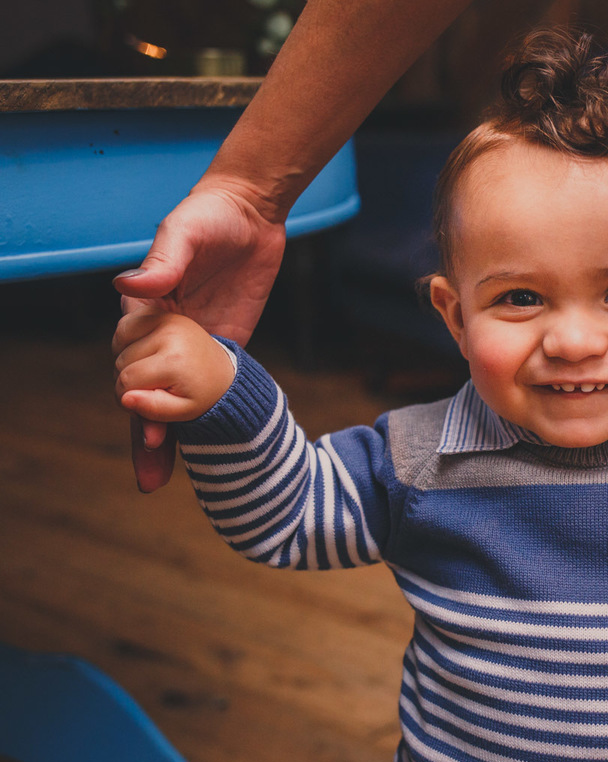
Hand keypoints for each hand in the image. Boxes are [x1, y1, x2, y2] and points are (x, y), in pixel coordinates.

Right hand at [113, 178, 285, 491]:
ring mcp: (196, 343)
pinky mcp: (228, 344)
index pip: (132, 361)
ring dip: (172, 435)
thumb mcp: (183, 233)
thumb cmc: (207, 215)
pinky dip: (205, 415)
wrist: (252, 212)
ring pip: (178, 397)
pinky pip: (213, 385)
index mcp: (145, 311)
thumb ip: (163, 261)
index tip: (141, 417)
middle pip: (149, 390)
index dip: (135, 392)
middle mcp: (166, 333)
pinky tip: (206, 447)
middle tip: (151, 471)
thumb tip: (131, 283)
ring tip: (160, 478)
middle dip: (147, 428)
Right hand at [113, 306, 235, 428]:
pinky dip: (127, 339)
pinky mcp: (160, 311)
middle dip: (129, 379)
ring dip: (126, 358)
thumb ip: (153, 410)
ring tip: (152, 369)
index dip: (128, 397)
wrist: (223, 370)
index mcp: (175, 360)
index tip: (147, 400)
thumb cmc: (203, 393)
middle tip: (155, 385)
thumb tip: (125, 400)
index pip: (126, 382)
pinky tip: (147, 351)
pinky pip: (125, 325)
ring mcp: (165, 318)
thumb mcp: (184, 411)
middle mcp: (169, 333)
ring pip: (118, 342)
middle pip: (120, 362)